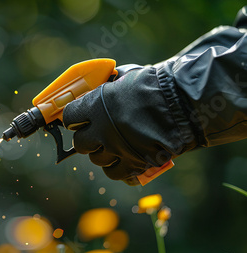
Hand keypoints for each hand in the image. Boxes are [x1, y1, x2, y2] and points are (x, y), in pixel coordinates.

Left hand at [62, 66, 197, 184]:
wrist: (185, 102)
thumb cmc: (157, 85)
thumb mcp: (126, 79)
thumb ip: (107, 89)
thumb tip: (96, 92)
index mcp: (96, 105)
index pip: (69, 117)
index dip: (74, 119)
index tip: (79, 120)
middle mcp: (102, 129)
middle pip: (80, 143)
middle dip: (87, 140)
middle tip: (97, 136)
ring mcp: (116, 148)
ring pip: (97, 159)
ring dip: (104, 154)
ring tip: (116, 146)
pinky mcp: (133, 163)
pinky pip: (114, 172)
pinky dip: (118, 168)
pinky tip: (124, 160)